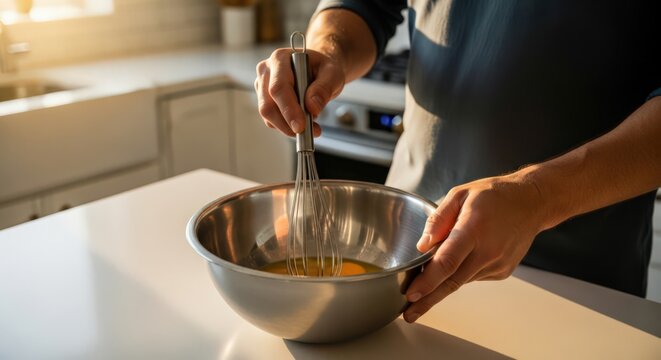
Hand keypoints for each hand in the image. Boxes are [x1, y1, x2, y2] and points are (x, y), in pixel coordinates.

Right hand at [254, 48, 345, 136]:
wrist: (318, 70)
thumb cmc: (322, 69)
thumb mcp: (332, 73)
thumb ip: (324, 88)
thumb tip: (312, 107)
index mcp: (280, 59)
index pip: (278, 88)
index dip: (288, 109)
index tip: (300, 126)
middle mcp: (266, 71)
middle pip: (268, 105)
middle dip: (287, 124)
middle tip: (309, 132)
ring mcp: (262, 87)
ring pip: (268, 115)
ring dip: (288, 127)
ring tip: (311, 127)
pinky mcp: (265, 100)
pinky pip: (272, 120)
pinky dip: (287, 127)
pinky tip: (303, 123)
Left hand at [403, 172, 547, 322]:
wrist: (531, 203)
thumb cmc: (494, 195)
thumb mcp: (460, 195)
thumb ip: (438, 219)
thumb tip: (422, 245)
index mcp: (474, 230)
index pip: (447, 262)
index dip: (428, 281)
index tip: (411, 294)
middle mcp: (488, 251)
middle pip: (452, 282)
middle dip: (428, 300)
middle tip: (409, 314)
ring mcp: (497, 264)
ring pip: (461, 280)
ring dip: (441, 285)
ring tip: (424, 286)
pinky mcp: (502, 271)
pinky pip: (473, 276)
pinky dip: (460, 273)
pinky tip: (461, 259)